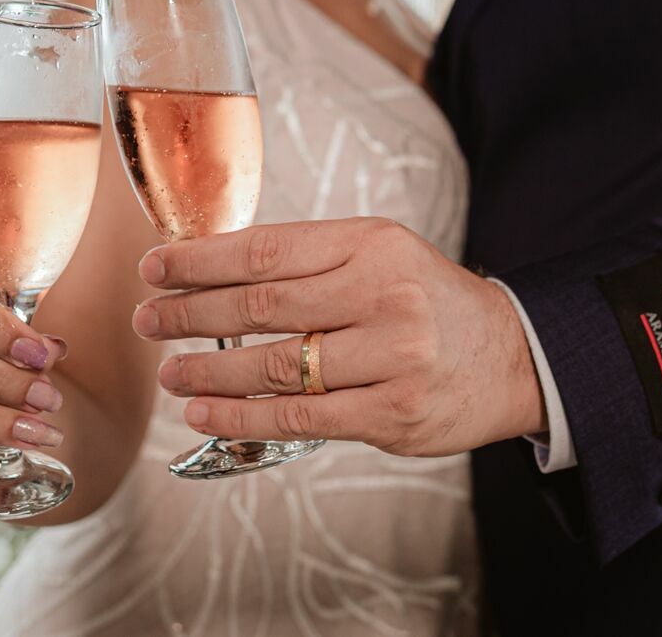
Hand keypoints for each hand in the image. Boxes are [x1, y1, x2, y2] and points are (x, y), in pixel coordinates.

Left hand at [133, 219, 544, 455]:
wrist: (513, 356)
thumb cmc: (430, 302)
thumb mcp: (383, 256)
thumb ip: (313, 261)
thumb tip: (214, 271)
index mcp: (374, 244)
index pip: (268, 249)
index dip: (201, 260)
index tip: (156, 267)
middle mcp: (384, 295)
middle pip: (261, 305)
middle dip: (190, 312)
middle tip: (148, 319)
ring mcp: (391, 357)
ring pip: (274, 366)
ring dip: (207, 372)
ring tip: (170, 373)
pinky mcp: (392, 414)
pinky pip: (299, 417)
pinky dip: (241, 417)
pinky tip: (206, 414)